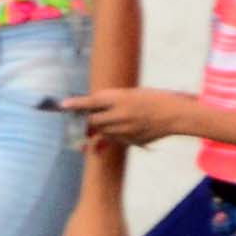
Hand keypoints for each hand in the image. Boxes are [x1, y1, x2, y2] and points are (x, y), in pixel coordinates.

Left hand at [58, 84, 193, 147]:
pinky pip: (116, 140)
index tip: (62, 105)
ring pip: (103, 132)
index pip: (91, 101)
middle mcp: (119, 114)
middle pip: (93, 121)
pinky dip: (115, 136)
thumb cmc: (153, 99)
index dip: (75, 104)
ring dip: (102, 129)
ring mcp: (125, 130)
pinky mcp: (131, 140)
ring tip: (112, 122)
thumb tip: (95, 107)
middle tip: (87, 118)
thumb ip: (113, 102)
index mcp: (119, 98)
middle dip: (89, 120)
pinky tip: (124, 130)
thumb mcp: (131, 94)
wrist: (174, 114)